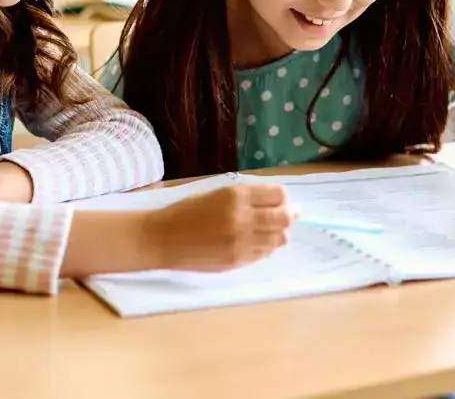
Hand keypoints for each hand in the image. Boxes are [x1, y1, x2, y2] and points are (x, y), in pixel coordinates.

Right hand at [147, 183, 293, 271]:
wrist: (163, 238)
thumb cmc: (188, 210)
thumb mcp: (218, 193)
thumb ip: (247, 197)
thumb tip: (279, 202)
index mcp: (236, 195)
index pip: (278, 194)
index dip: (284, 197)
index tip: (282, 200)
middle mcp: (242, 217)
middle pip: (283, 217)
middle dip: (290, 215)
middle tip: (290, 214)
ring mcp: (241, 242)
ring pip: (278, 238)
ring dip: (280, 233)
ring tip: (273, 230)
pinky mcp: (237, 261)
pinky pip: (264, 253)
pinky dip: (268, 247)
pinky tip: (260, 242)